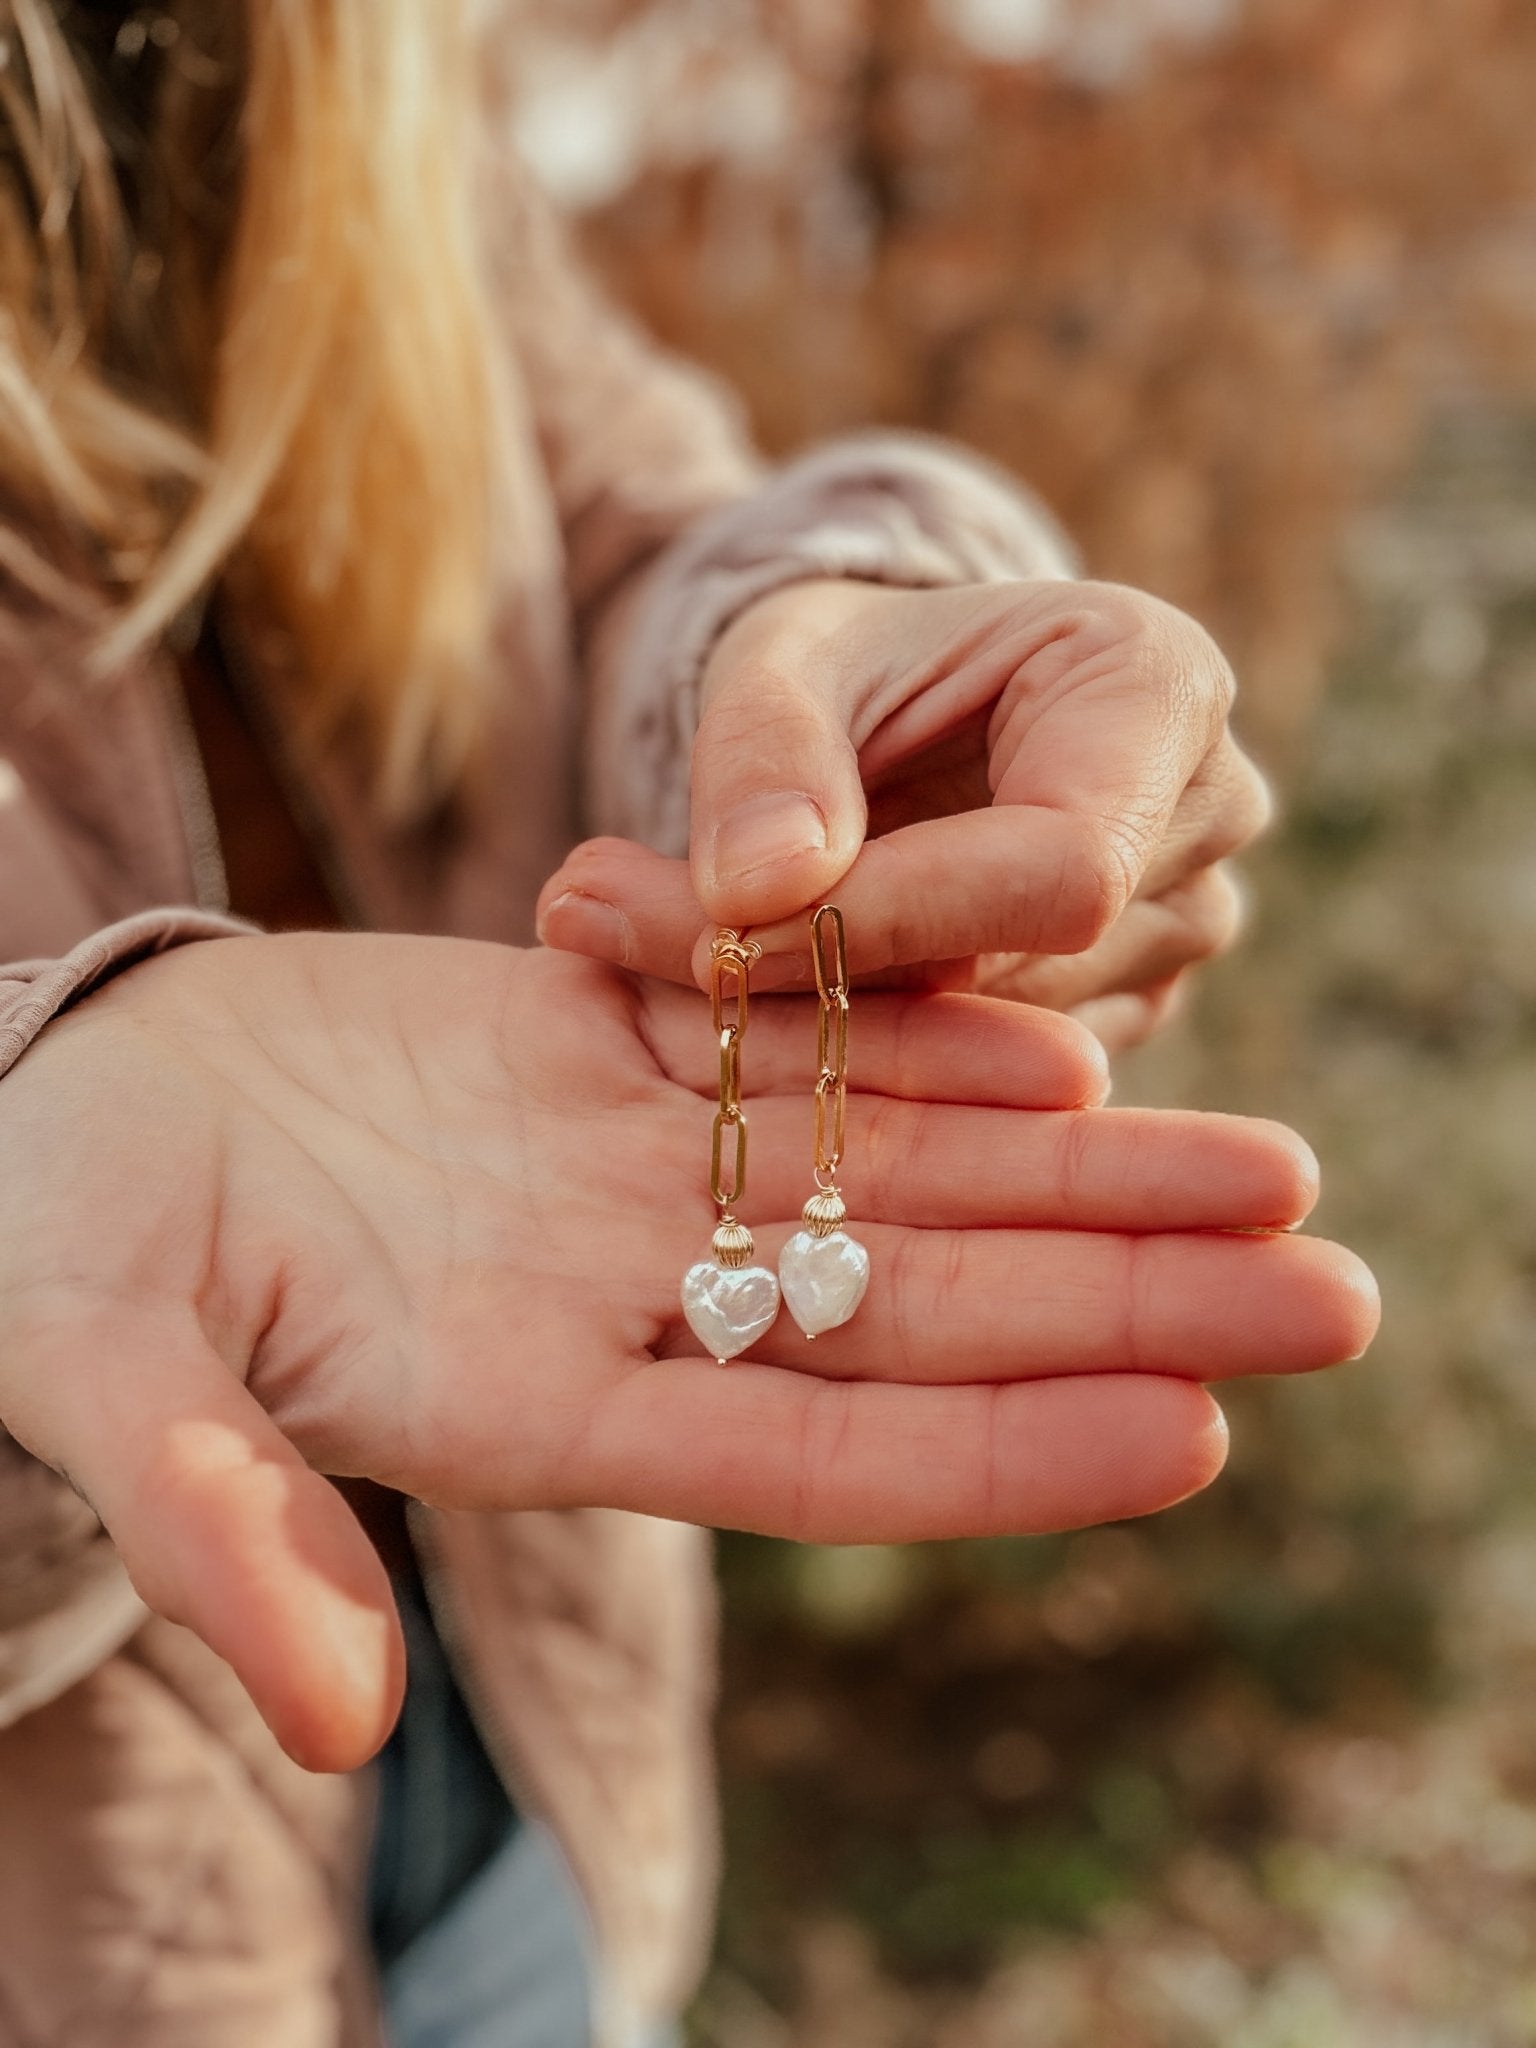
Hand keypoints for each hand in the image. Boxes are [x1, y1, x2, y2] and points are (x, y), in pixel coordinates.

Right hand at [0, 935, 1373, 1769]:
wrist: (64, 1106)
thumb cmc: (61, 1257)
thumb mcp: (110, 1381)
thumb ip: (221, 1529)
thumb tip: (332, 1719)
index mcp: (528, 1404)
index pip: (810, 1449)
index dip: (997, 1449)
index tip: (1191, 1436)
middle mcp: (619, 1290)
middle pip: (913, 1301)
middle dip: (1118, 1292)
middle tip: (1328, 1283)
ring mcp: (625, 1161)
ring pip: (891, 1160)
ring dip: (1077, 1159)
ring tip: (1266, 1166)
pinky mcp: (602, 1040)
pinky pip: (793, 1034)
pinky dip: (925, 1029)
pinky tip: (1070, 1026)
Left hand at [538, 577, 1270, 1047]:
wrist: (898, 708)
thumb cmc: (850, 661)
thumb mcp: (781, 660)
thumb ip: (764, 755)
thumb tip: (761, 887)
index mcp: (1159, 686)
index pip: (1060, 862)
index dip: (895, 919)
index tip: (721, 933)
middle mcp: (1204, 814)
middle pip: (1026, 957)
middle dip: (824, 972)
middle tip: (615, 933)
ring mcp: (1177, 925)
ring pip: (1001, 1040)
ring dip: (825, 1019)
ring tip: (661, 950)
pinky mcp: (1123, 1008)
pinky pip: (991, 1075)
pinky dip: (863, 1046)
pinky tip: (763, 992)